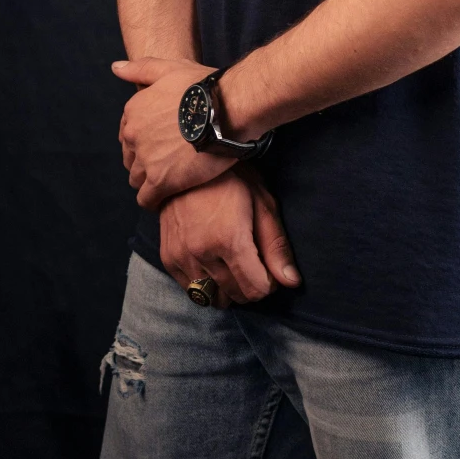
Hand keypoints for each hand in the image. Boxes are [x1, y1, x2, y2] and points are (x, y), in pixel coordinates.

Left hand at [114, 55, 230, 208]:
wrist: (229, 108)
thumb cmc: (205, 87)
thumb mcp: (170, 68)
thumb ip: (140, 69)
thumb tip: (115, 69)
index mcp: (133, 111)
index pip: (127, 136)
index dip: (142, 142)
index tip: (158, 147)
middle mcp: (133, 135)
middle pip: (130, 158)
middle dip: (144, 163)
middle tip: (166, 165)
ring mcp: (145, 159)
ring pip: (136, 179)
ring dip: (149, 182)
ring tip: (169, 182)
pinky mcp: (161, 180)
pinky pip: (147, 199)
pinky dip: (153, 201)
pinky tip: (166, 199)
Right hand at [159, 170, 300, 305]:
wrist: (189, 161)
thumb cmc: (233, 179)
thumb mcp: (263, 205)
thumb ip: (276, 247)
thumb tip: (291, 282)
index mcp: (229, 240)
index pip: (255, 290)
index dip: (268, 284)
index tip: (268, 268)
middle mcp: (202, 253)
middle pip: (236, 295)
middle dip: (250, 287)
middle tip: (253, 265)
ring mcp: (182, 256)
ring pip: (212, 297)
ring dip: (228, 289)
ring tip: (234, 265)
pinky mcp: (168, 257)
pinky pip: (190, 289)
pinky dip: (206, 284)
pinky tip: (214, 264)